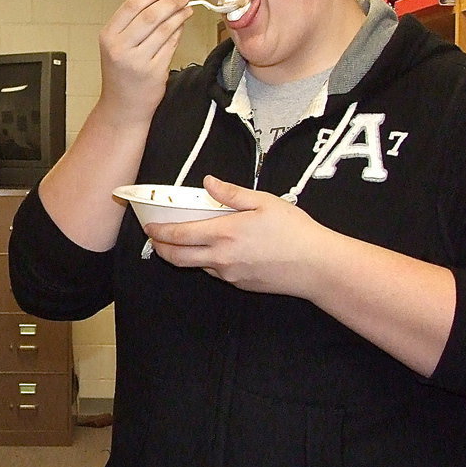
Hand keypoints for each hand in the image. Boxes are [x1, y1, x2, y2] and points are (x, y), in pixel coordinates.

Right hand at [97, 0, 193, 126]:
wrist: (122, 107)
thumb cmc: (121, 75)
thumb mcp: (117, 46)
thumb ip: (133, 24)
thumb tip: (162, 1)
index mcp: (108, 37)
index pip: (132, 5)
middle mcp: (120, 48)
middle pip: (150, 15)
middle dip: (170, 2)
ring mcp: (138, 61)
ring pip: (164, 29)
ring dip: (179, 16)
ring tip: (186, 10)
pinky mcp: (154, 72)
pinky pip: (171, 45)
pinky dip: (179, 33)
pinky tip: (182, 26)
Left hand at [144, 175, 332, 298]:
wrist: (316, 266)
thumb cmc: (294, 231)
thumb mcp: (264, 202)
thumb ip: (231, 193)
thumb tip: (209, 183)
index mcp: (224, 233)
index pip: (178, 235)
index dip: (159, 231)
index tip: (150, 226)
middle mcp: (221, 257)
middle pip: (176, 258)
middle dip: (160, 248)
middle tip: (156, 238)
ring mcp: (228, 274)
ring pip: (194, 266)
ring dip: (182, 256)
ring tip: (183, 242)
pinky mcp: (239, 284)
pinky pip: (214, 272)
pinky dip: (206, 262)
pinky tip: (215, 250)